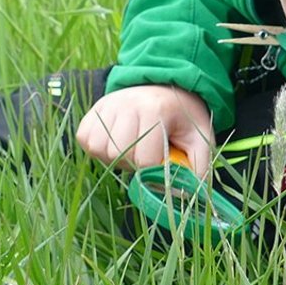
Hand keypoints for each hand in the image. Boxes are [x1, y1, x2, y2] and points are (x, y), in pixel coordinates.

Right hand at [75, 84, 212, 176]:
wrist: (167, 87)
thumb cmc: (183, 118)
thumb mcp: (200, 137)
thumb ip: (200, 167)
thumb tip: (192, 197)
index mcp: (157, 110)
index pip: (144, 159)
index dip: (153, 170)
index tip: (162, 161)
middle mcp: (128, 104)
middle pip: (118, 154)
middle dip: (132, 164)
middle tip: (146, 155)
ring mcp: (108, 105)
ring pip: (98, 148)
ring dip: (113, 157)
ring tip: (131, 149)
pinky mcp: (95, 109)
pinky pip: (85, 138)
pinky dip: (98, 147)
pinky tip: (116, 142)